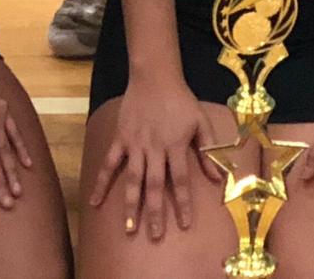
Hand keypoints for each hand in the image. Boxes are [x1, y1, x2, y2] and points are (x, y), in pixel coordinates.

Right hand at [85, 75, 219, 241]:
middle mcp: (155, 149)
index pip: (180, 180)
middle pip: (155, 185)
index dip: (182, 202)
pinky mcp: (121, 139)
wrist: (155, 77)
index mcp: (176, 145)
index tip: (183, 224)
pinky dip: (102, 182)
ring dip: (131, 204)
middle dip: (155, 212)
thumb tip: (218, 176)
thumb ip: (208, 149)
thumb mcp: (200, 121)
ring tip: (129, 228)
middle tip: (154, 236)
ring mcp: (135, 145)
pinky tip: (95, 201)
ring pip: (133, 179)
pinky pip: (110, 163)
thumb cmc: (181, 100)